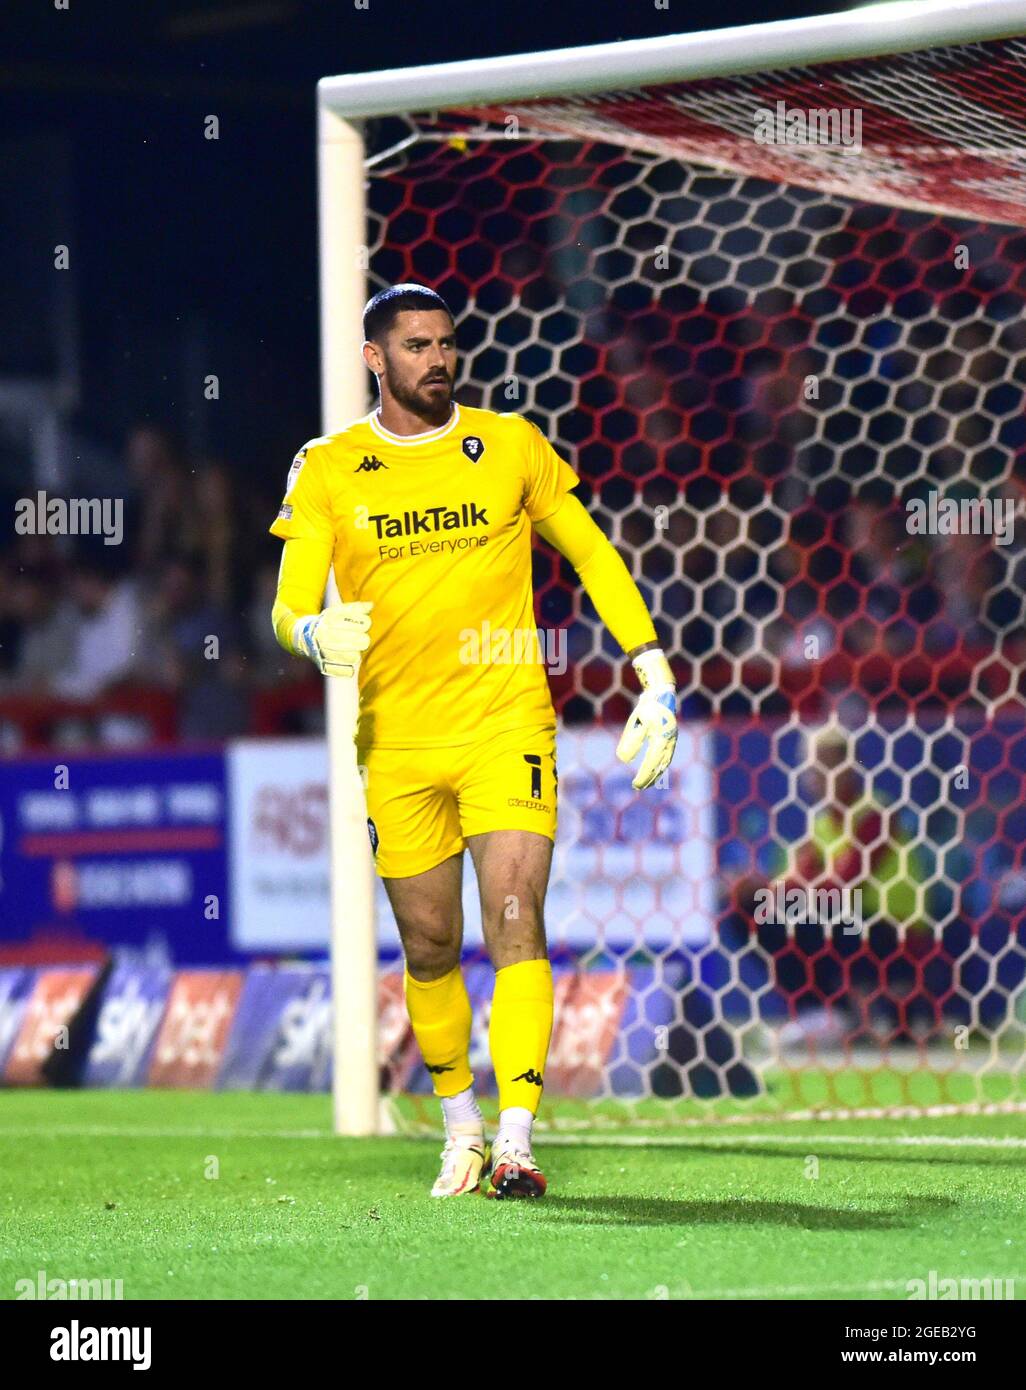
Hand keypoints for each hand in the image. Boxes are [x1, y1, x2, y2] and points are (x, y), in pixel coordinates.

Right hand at [294, 601, 371, 677]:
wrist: (304, 637)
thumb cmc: (328, 622)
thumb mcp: (338, 610)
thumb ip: (356, 608)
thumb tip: (371, 605)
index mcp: (331, 619)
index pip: (364, 623)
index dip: (365, 623)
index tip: (361, 623)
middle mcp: (326, 635)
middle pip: (363, 641)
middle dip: (362, 639)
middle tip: (357, 638)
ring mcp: (324, 652)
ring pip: (355, 658)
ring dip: (355, 653)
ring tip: (349, 649)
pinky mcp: (325, 667)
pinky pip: (348, 671)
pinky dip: (348, 667)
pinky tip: (343, 660)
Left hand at [616, 648, 676, 789]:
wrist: (662, 692)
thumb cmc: (647, 707)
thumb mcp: (636, 723)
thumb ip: (631, 741)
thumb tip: (623, 759)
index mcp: (661, 739)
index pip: (651, 763)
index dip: (644, 775)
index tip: (635, 785)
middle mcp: (669, 742)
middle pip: (660, 766)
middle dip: (649, 778)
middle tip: (638, 787)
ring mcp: (672, 740)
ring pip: (665, 762)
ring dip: (656, 774)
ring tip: (646, 782)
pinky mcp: (671, 738)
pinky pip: (666, 756)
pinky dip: (660, 765)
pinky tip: (654, 770)